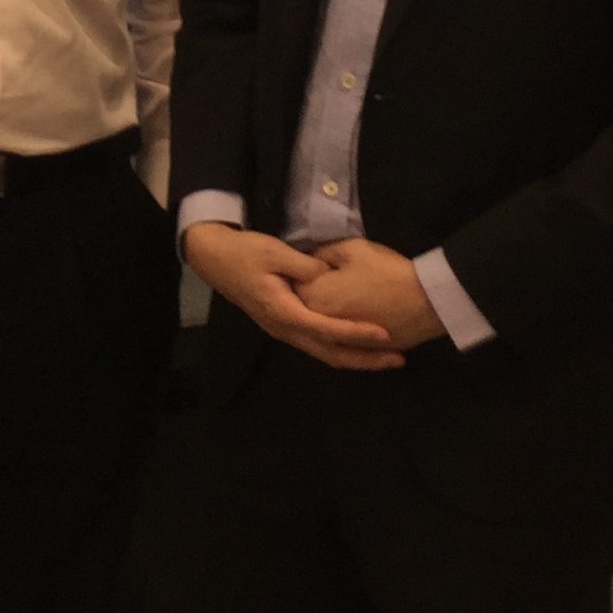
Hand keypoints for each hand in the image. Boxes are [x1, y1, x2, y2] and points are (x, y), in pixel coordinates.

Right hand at [183, 223, 404, 371]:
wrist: (214, 259)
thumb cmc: (245, 253)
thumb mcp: (275, 253)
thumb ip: (306, 267)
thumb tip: (332, 277)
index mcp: (283, 312)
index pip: (326, 330)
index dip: (357, 333)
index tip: (384, 334)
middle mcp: (285, 330)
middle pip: (330, 353)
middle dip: (365, 359)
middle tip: (398, 359)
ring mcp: (284, 331)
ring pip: (324, 354)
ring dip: (356, 358)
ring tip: (387, 357)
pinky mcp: (285, 326)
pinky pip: (317, 345)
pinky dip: (341, 349)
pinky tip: (359, 346)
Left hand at [296, 239, 446, 350]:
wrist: (427, 301)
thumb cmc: (387, 271)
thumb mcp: (352, 248)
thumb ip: (323, 254)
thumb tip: (313, 263)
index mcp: (314, 298)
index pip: (295, 286)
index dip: (301, 275)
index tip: (308, 266)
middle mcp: (322, 325)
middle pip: (307, 312)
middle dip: (311, 298)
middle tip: (324, 282)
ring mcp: (342, 343)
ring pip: (326, 331)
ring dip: (327, 318)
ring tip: (340, 302)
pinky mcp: (363, 352)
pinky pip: (347, 344)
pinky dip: (346, 334)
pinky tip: (353, 322)